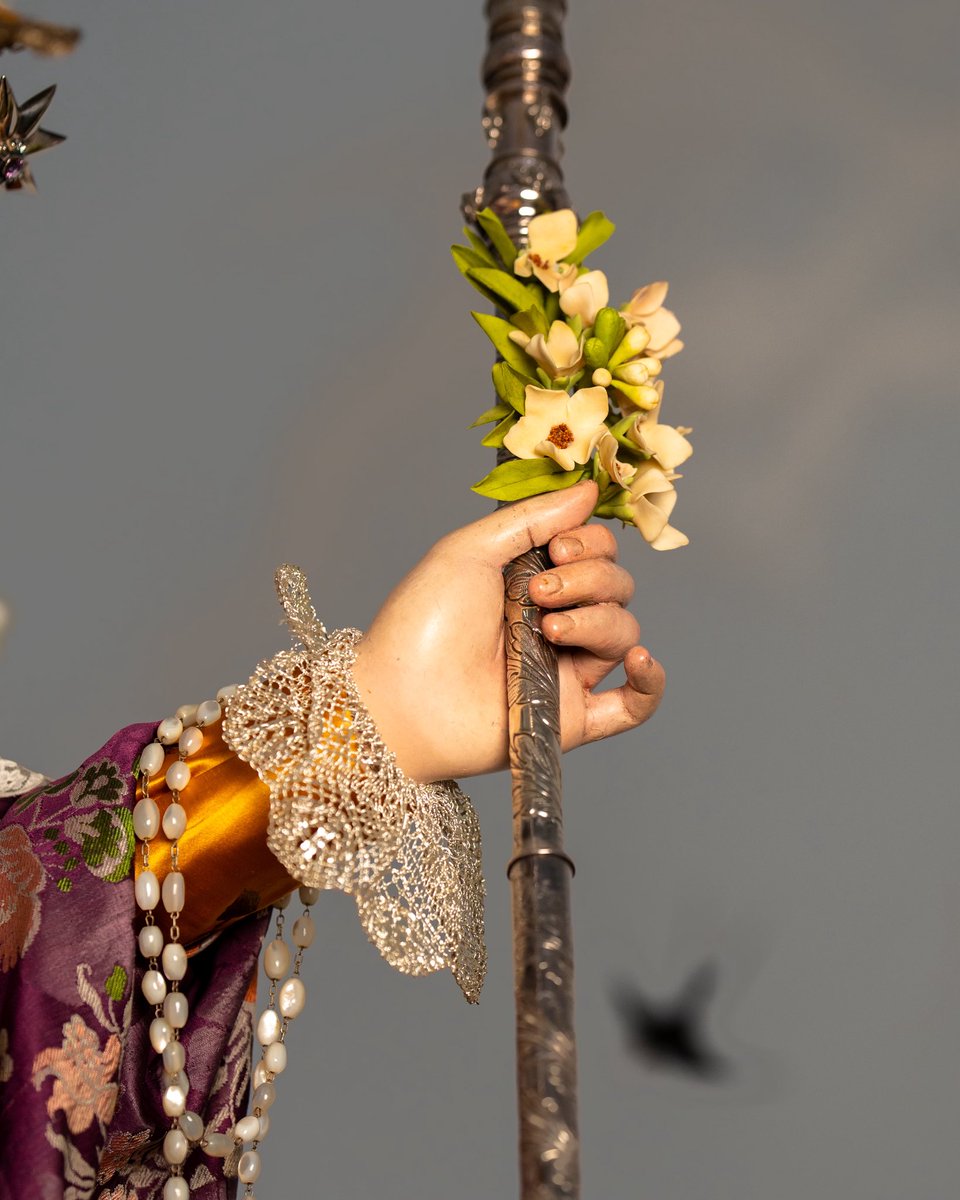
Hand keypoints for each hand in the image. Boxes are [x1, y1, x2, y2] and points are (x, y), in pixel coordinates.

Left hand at [351, 480, 665, 781]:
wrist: (398, 698)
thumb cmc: (420, 622)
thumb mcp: (470, 549)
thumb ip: (532, 518)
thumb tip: (588, 491)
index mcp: (531, 581)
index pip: (596, 552)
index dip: (590, 543)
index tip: (556, 548)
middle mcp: (554, 622)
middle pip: (617, 587)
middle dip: (590, 578)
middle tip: (538, 591)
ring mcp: (564, 670)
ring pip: (623, 632)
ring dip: (598, 618)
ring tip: (548, 626)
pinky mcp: (571, 717)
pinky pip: (635, 705)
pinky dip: (651, 681)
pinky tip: (638, 660)